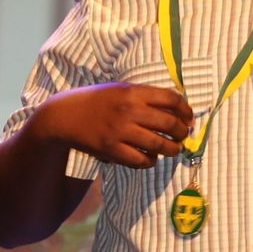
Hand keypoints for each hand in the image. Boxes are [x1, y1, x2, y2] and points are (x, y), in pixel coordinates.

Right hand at [33, 83, 195, 168]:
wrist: (63, 115)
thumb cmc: (95, 101)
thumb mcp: (120, 90)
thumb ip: (145, 97)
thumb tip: (176, 110)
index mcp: (132, 92)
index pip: (171, 99)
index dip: (185, 110)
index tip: (188, 118)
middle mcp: (129, 110)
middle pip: (170, 124)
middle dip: (182, 133)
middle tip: (182, 136)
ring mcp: (120, 131)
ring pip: (159, 145)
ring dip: (172, 149)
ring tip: (172, 149)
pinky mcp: (111, 149)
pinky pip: (141, 160)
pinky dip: (150, 161)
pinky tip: (150, 158)